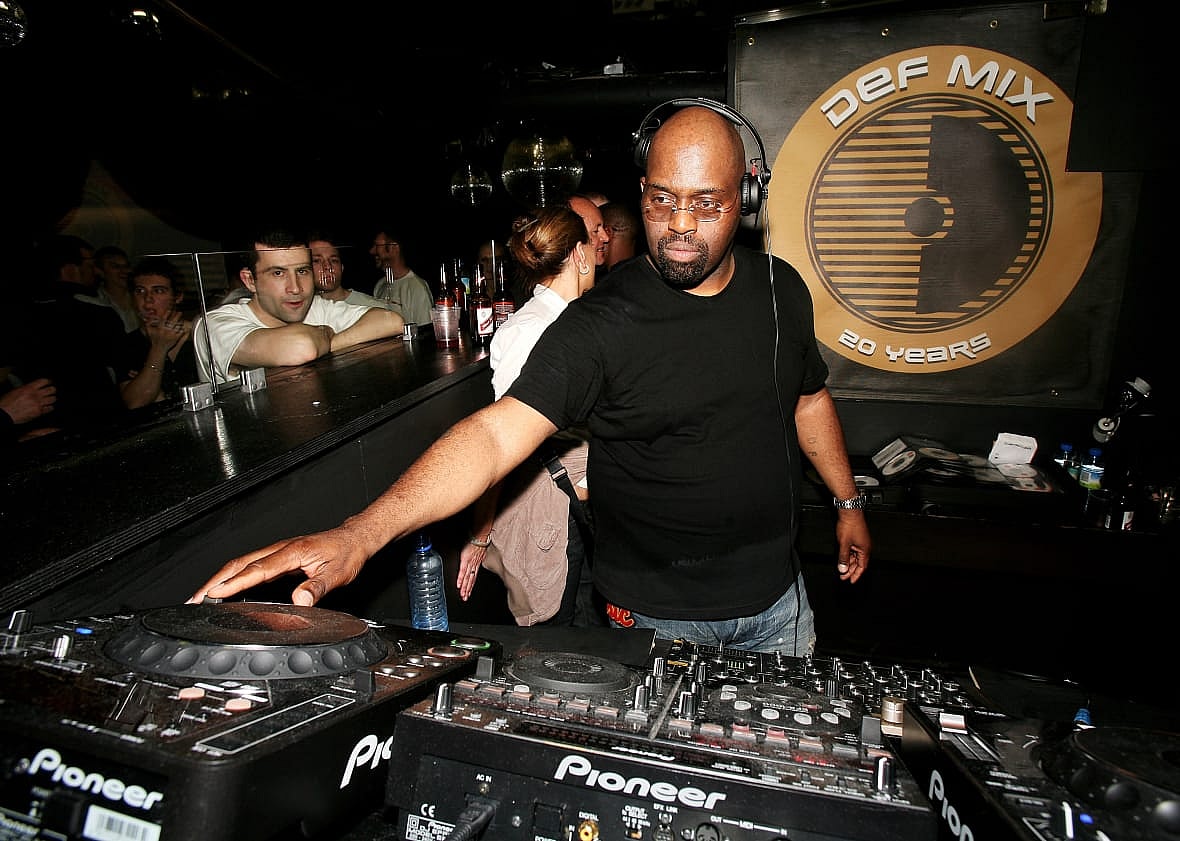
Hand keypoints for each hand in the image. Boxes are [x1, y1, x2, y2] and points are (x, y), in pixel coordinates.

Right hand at [1, 378, 55, 424]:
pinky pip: (50, 408)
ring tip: (49, 399)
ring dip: (51, 398)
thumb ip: (26, 388)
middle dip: (52, 390)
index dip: (47, 382)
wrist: (5, 414)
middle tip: (51, 391)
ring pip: (52, 399)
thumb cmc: (7, 403)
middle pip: (51, 389)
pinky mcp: (39, 412)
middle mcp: (35, 395)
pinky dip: (49, 407)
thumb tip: (33, 388)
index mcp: (28, 388)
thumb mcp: (16, 391)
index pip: (44, 381)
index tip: (48, 383)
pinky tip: (47, 407)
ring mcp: (38, 404)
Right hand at [145, 308, 188, 351]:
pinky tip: (184, 326)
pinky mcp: (175, 338)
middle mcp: (166, 331)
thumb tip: (149, 317)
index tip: (169, 310)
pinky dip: (183, 329)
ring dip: (180, 321)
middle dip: (177, 315)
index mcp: (160, 328)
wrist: (158, 348)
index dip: (167, 313)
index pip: (164, 319)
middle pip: (172, 321)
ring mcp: (171, 335)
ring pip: (177, 326)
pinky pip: (180, 332)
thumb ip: (148, 323)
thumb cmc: (154, 339)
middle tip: (179, 312)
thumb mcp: (148, 331)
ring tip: (182, 318)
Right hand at [187, 524, 369, 605]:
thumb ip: (317, 587)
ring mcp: (278, 553)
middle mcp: (281, 550)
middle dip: (214, 581)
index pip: (257, 569)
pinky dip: (233, 577)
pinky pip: (250, 566)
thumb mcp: (337, 573)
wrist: (354, 538)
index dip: (234, 583)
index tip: (214, 594)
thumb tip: (300, 600)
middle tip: (194, 599)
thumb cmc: (346, 553)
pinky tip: (226, 588)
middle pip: (239, 564)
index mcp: (291, 552)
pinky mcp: (279, 557)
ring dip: (220, 578)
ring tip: (200, 596)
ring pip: (242, 564)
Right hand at [457, 541, 485, 600]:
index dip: (471, 585)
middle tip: (465, 598)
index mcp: (477, 563)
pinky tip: (459, 585)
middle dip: (468, 590)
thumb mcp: (478, 551)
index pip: (473, 577)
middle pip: (470, 580)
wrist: (480, 536)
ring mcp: (470, 564)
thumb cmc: (478, 541)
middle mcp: (474, 565)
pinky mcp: (465, 561)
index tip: (469, 592)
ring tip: (463, 595)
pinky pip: (463, 572)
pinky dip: (461, 579)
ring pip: (467, 578)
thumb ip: (475, 556)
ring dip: (465, 587)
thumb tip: (473, 558)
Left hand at [835, 513, 870, 582]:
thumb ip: (843, 558)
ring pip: (855, 557)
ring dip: (849, 564)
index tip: (851, 581)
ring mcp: (861, 543)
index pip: (862, 567)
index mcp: (865, 550)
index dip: (856, 575)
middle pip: (858, 563)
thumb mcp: (844, 544)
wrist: (849, 512)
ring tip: (842, 569)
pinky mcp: (857, 538)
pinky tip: (843, 559)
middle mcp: (865, 547)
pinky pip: (853, 551)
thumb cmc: (850, 525)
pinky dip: (848, 556)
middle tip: (843, 576)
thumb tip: (842, 569)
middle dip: (851, 571)